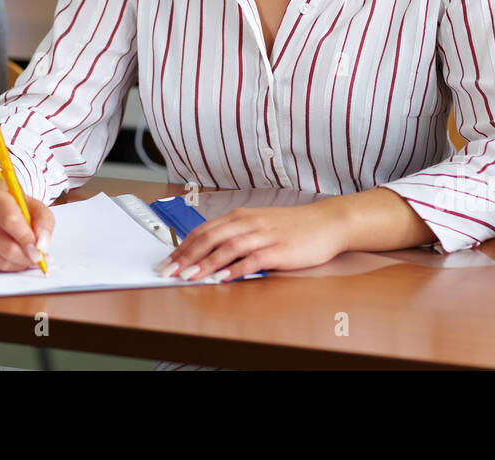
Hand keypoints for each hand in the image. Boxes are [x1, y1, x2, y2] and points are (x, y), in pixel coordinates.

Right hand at [0, 172, 54, 271]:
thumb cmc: (15, 209)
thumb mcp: (36, 207)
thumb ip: (44, 223)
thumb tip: (41, 246)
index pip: (11, 221)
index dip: (26, 239)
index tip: (39, 251)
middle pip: (7, 248)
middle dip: (27, 258)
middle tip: (38, 259)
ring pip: (0, 262)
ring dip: (18, 265)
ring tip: (26, 256)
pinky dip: (5, 268)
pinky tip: (8, 257)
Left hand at [155, 201, 349, 282]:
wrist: (327, 222)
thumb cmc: (293, 227)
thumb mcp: (260, 225)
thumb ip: (237, 236)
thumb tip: (209, 254)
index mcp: (242, 217)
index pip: (205, 230)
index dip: (183, 246)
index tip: (168, 261)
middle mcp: (249, 223)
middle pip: (211, 237)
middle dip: (187, 255)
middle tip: (170, 271)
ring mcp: (264, 236)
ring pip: (228, 247)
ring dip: (206, 263)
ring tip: (189, 276)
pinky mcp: (279, 250)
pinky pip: (253, 259)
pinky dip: (236, 268)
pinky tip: (224, 278)